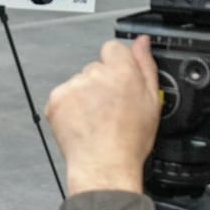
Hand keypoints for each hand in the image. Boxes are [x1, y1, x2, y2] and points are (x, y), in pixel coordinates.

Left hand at [45, 36, 160, 195]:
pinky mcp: (57, 99)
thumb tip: (142, 43)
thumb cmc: (129, 141)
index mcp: (122, 72)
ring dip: (85, 96)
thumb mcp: (152, 102)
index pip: (113, 48)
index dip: (117, 66)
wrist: (104, 166)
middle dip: (101, 83)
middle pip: (95, 68)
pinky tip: (82, 123)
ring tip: (96, 120)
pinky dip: (70, 107)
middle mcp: (95, 75)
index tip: (119, 82)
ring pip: (79, 83)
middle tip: (110, 108)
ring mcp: (73, 87)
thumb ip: (146, 66)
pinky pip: (63, 96)